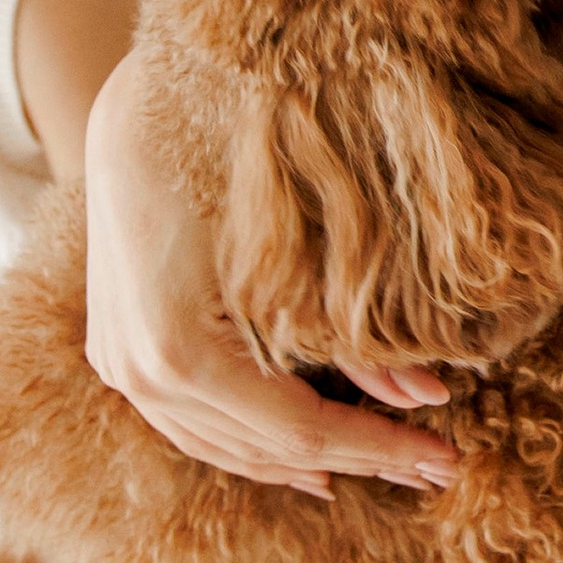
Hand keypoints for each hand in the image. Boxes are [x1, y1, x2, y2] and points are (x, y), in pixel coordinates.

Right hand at [83, 53, 454, 498]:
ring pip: (222, 446)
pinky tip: (302, 460)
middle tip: (436, 467)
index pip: (296, 431)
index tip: (445, 456)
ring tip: (383, 466)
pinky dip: (251, 443)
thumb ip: (357, 330)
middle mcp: (137, 371)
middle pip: (263, 448)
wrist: (142, 95)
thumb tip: (428, 398)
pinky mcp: (117, 347)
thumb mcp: (309, 238)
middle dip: (358, 459)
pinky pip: (190, 422)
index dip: (377, 449)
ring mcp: (119, 363)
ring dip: (305, 463)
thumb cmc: (234, 149)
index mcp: (178, 348)